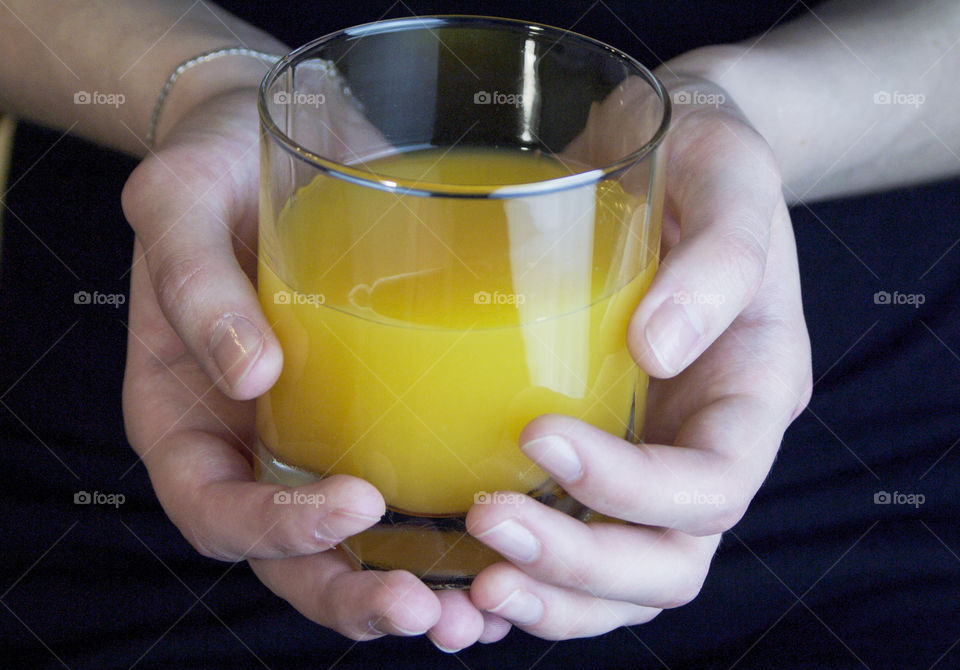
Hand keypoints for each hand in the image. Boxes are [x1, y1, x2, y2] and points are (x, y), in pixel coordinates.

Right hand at [121, 86, 450, 639]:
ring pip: (355, 545)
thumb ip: (194, 284)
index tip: (353, 504)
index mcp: (187, 419)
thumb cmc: (214, 169)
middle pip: (290, 557)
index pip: (214, 509)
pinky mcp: (376, 412)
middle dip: (356, 594)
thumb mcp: (181, 204)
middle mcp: (250, 445)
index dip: (275, 531)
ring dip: (413, 586)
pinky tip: (511, 542)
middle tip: (429, 610)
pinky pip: (408, 487)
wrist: (283, 140)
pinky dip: (451, 533)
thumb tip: (250, 375)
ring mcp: (315, 437)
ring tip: (481, 610)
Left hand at [459, 76, 811, 642]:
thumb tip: (658, 350)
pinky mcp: (593, 448)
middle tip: (490, 529)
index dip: (634, 489)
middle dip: (580, 568)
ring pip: (617, 577)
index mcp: (750, 394)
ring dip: (548, 594)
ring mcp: (647, 455)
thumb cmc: (707, 162)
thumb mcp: (729, 179)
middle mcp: (701, 444)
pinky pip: (568, 538)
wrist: (665, 156)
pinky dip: (523, 574)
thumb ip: (717, 262)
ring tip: (468, 585)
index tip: (542, 436)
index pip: (712, 486)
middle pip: (666, 563)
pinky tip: (459, 572)